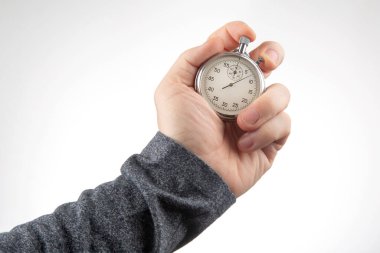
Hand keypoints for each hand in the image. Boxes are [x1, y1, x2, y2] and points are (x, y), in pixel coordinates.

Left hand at [155, 21, 290, 196]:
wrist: (192, 171)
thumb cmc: (180, 132)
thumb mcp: (173, 88)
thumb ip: (192, 58)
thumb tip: (220, 40)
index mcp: (220, 81)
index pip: (238, 50)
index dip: (243, 37)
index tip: (245, 35)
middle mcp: (242, 96)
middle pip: (270, 63)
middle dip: (273, 55)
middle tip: (266, 62)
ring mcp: (258, 117)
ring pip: (281, 92)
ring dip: (263, 105)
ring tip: (241, 123)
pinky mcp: (271, 139)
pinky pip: (283, 123)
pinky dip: (264, 132)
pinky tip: (243, 143)